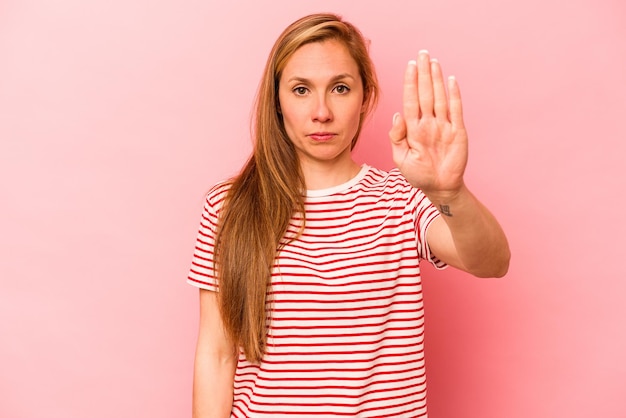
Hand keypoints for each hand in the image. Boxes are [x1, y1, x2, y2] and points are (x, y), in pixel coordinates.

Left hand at [389, 50, 467, 200]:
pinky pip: (456, 110)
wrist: (439, 188)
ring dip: (437, 79)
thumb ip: (396, 137)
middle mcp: (428, 123)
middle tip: (422, 54)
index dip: (410, 83)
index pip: (411, 100)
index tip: (410, 66)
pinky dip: (454, 95)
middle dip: (423, 73)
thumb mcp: (401, 158)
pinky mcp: (457, 132)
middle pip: (425, 93)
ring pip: (439, 97)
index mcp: (413, 128)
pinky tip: (451, 80)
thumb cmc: (418, 175)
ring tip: (434, 62)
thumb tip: (397, 114)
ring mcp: (443, 126)